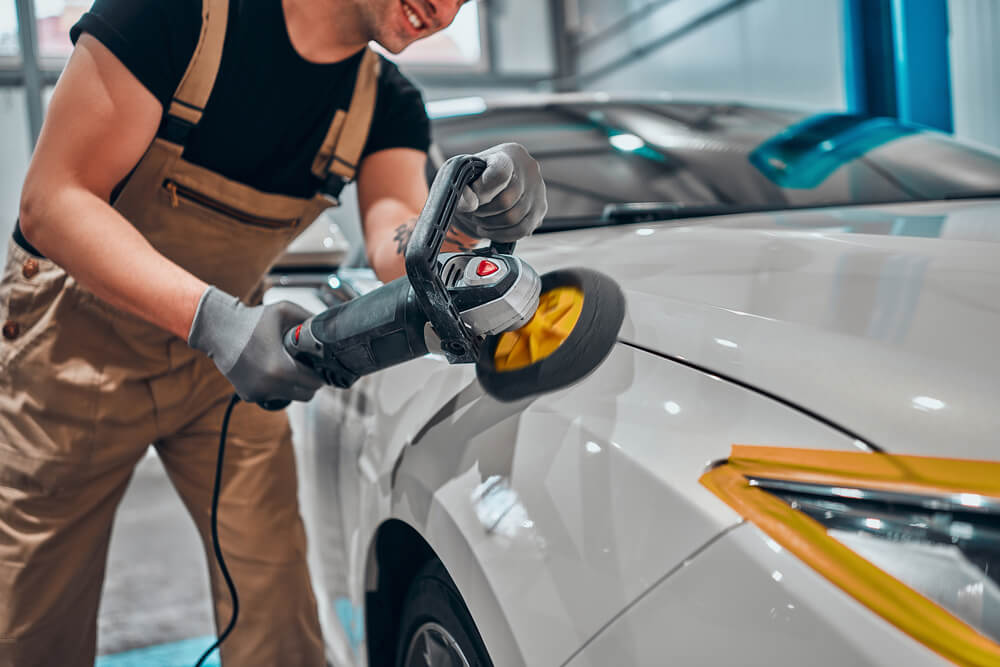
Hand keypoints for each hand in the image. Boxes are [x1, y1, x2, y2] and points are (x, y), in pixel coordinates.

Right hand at [188, 287, 323, 403]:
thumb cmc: (253, 320)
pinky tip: (270, 369)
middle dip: (309, 381)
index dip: (319, 372)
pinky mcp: (249, 395)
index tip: (316, 363)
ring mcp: (258, 393)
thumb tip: (330, 328)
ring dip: (294, 385)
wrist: (218, 329)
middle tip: (305, 366)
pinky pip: (273, 396)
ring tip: (288, 365)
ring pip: (291, 397)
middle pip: (306, 395)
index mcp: (281, 370)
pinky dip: (276, 386)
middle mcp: (269, 386)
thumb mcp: (285, 311)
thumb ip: (310, 320)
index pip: (315, 383)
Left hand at [452, 143, 547, 242]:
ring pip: (513, 219)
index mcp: (509, 153)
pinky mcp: (540, 210)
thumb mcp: (462, 177)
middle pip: (506, 202)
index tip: (472, 198)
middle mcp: (529, 169)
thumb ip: (461, 190)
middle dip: (483, 211)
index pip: (500, 174)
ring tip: (480, 218)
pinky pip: (522, 230)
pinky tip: (489, 229)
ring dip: (490, 224)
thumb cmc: (473, 178)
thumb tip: (469, 203)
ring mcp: (538, 191)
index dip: (482, 192)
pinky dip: (501, 234)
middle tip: (474, 210)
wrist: (487, 186)